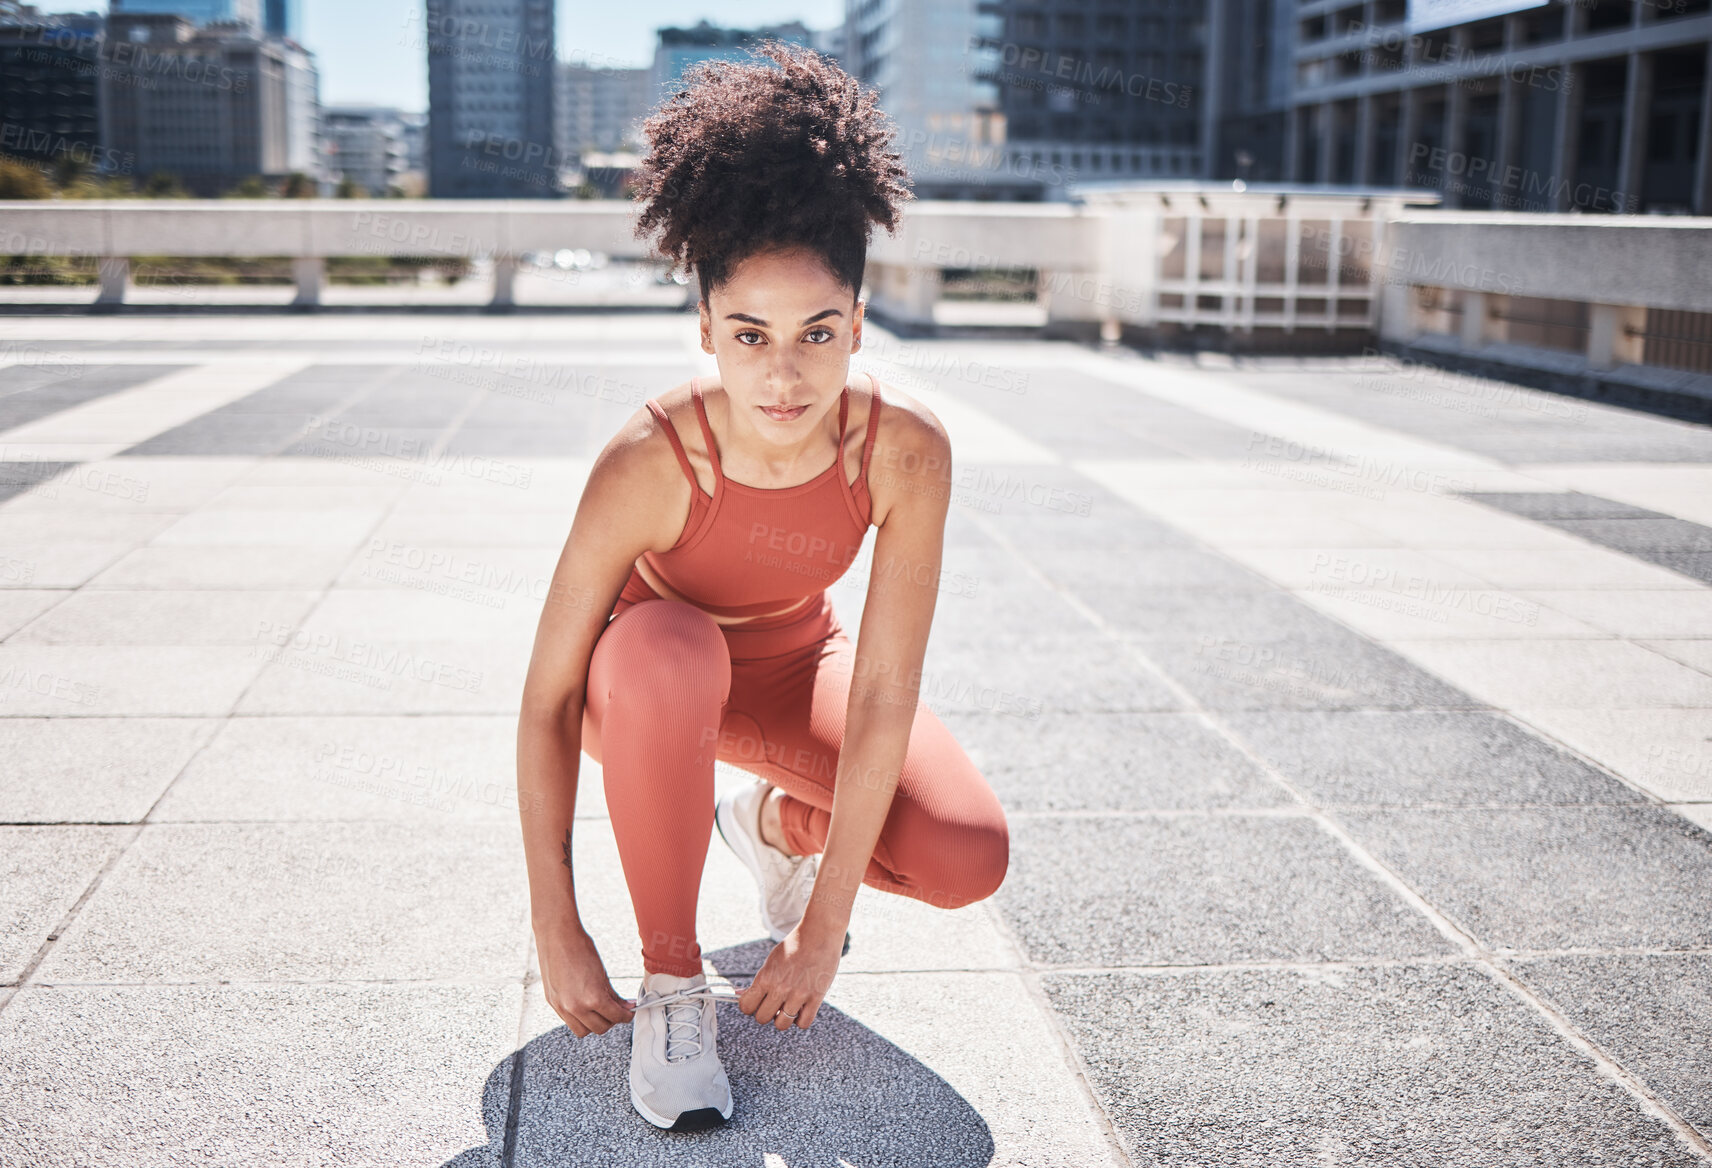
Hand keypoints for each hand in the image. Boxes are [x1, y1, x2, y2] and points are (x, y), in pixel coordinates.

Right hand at [535, 921, 633, 1037]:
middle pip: (600, 1028)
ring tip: (600, 1011)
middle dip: (612, 1021)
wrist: (557, 936)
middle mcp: (576, 1007)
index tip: (628, 1013)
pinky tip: (585, 1006)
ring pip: (583, 1030)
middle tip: (617, 1010)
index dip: (625, 1016)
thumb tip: (624, 1006)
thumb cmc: (580, 948)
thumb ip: (613, 994)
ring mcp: (562, 1007)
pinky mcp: (552, 1003)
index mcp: (593, 998)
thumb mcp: (603, 973)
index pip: (615, 1017)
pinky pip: (569, 1021)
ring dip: (594, 1024)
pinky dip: (579, 1018)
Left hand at [737, 917, 845, 1030]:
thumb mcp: (772, 959)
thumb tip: (740, 993)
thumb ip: (759, 980)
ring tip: (787, 1007)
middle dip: (765, 1012)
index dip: (749, 1006)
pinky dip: (800, 1020)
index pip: (746, 1006)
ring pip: (781, 1025)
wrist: (820, 933)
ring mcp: (799, 994)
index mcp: (766, 977)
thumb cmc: (795, 944)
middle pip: (762, 1018)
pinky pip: (804, 1023)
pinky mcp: (816, 997)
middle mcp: (781, 988)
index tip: (755, 1002)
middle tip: (772, 1004)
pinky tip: (801, 1009)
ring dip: (782, 1018)